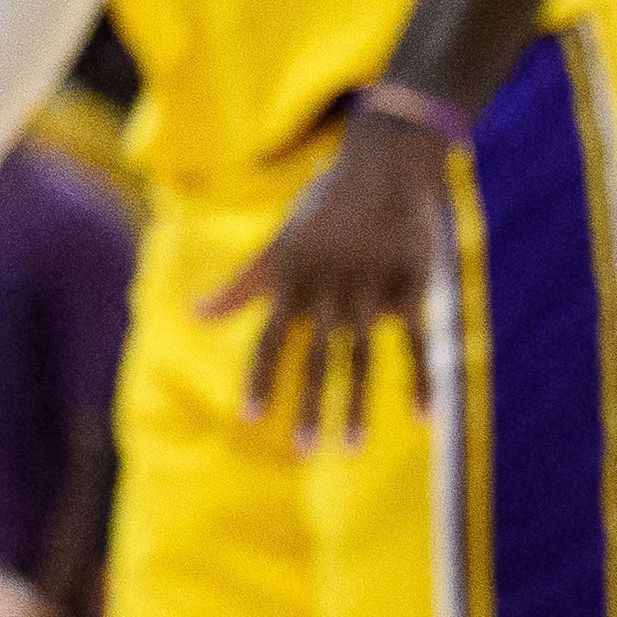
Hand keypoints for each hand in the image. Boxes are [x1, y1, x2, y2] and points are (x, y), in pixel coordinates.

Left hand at [203, 109, 456, 447]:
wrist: (382, 167)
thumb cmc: (322, 209)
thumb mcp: (279, 244)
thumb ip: (241, 286)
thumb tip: (194, 315)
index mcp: (292, 280)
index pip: (270, 339)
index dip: (262, 377)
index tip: (251, 417)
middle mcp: (327, 289)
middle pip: (316, 357)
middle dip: (309, 404)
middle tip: (301, 449)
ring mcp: (370, 290)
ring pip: (361, 359)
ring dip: (356, 405)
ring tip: (351, 447)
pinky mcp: (409, 288)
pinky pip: (414, 344)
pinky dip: (420, 380)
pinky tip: (421, 418)